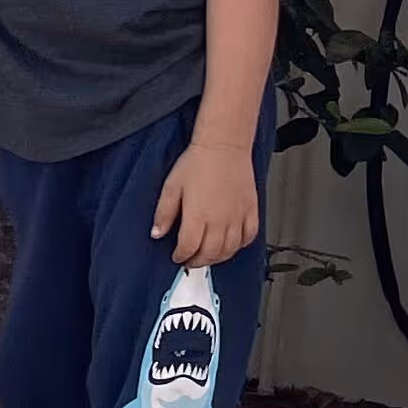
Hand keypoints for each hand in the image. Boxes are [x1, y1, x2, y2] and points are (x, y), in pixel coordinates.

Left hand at [154, 135, 258, 266]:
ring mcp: (238, 217)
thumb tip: (157, 233)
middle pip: (210, 253)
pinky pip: (249, 237)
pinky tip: (231, 244)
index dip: (181, 256)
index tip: (177, 256)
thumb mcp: (172, 186)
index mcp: (198, 216)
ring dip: (217, 258)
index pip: (188, 247)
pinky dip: (239, 246)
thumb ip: (164, 213)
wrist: (224, 146)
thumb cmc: (198, 162)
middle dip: (197, 261)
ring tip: (208, 256)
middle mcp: (220, 220)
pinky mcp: (251, 210)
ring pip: (230, 249)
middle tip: (190, 260)